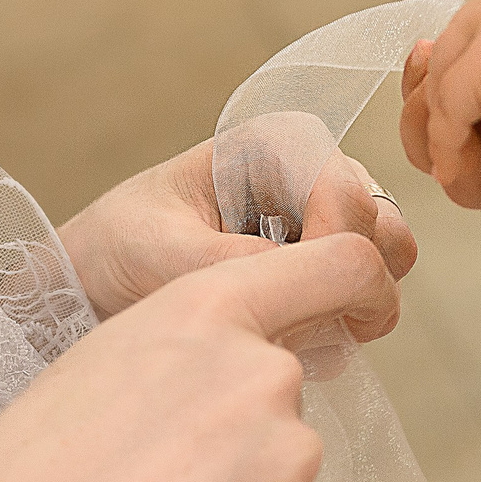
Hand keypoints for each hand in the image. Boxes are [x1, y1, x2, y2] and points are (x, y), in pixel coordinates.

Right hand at [0, 234, 393, 481]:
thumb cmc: (22, 477)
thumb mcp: (102, 363)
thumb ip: (189, 343)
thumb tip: (237, 359)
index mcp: (205, 309)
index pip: (336, 265)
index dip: (359, 283)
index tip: (364, 305)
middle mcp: (261, 372)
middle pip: (283, 391)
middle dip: (237, 430)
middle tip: (153, 473)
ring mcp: (283, 459)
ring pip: (278, 470)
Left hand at [58, 139, 415, 324]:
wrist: (94, 282)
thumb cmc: (118, 247)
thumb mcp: (161, 254)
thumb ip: (234, 263)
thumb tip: (309, 286)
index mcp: (273, 145)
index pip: (346, 191)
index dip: (335, 247)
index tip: (292, 293)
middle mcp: (310, 175)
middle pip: (383, 225)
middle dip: (355, 279)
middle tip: (303, 321)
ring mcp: (322, 222)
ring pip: (386, 264)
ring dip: (350, 304)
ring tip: (290, 333)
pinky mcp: (320, 267)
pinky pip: (363, 296)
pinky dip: (338, 323)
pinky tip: (286, 336)